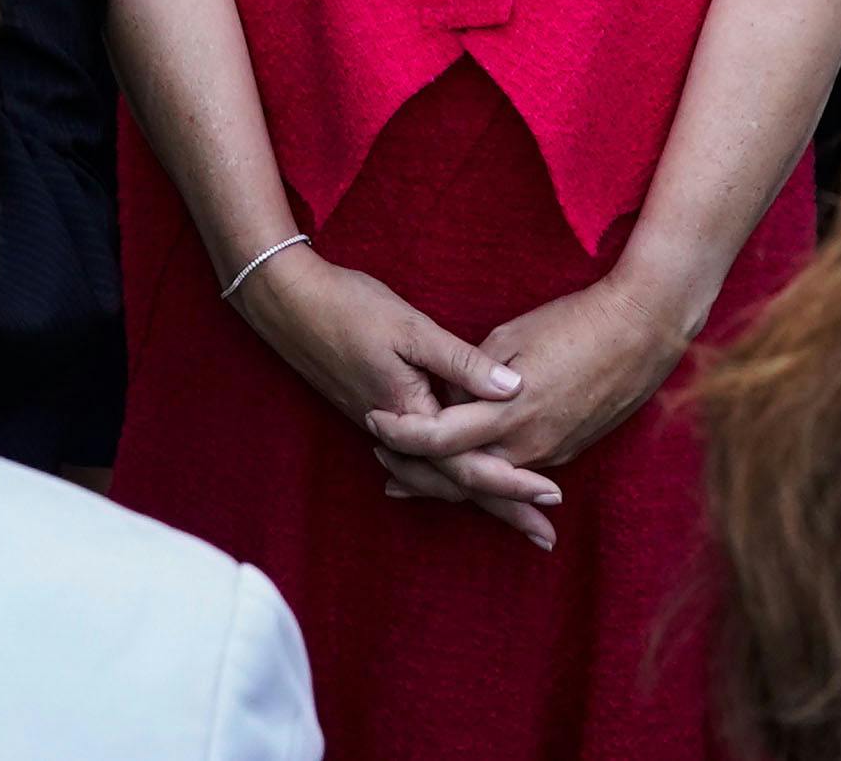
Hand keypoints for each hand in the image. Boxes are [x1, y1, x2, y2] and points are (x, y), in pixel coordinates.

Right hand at [233, 246, 562, 548]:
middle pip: (458, 483)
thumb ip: (462, 362)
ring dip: (478, 495)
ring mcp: (384, 428)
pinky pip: (421, 461)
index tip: (552, 498)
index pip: (470, 466)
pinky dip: (445, 476)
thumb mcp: (411, 329)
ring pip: (438, 475)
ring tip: (515, 516)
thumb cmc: (350, 308)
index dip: (514, 483)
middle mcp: (397, 434)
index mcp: (412, 415)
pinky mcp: (376, 414)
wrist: (288, 303)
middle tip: (545, 536)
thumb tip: (516, 388)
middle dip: (503, 508)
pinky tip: (456, 481)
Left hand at [368, 265, 704, 489]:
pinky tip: (469, 469)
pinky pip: (516, 471)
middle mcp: (528, 444)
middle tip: (383, 470)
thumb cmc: (574, 322)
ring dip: (449, 481)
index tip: (374, 421)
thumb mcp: (512, 336)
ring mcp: (552, 452)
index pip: (440, 439)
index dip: (402, 434)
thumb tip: (445, 394)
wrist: (642, 330)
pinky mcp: (569, 449)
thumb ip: (472, 372)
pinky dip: (486, 474)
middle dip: (418, 476)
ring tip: (408, 482)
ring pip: (489, 479)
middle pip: (460, 475)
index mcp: (509, 412)